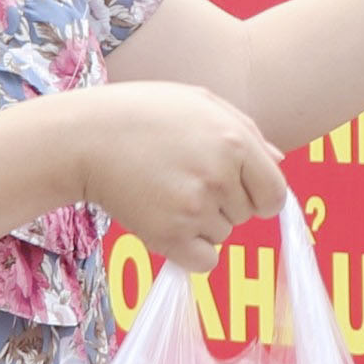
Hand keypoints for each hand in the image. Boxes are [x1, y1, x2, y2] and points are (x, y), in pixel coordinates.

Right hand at [65, 81, 288, 276]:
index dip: (260, 196)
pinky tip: (167, 224)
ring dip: (202, 223)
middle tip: (185, 180)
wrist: (84, 138)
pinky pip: (204, 261)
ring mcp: (194, 208)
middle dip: (225, 204)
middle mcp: (220, 176)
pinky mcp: (168, 235)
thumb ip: (246, 131)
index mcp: (235, 142)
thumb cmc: (143, 114)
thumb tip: (279, 161)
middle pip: (247, 216)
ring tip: (167, 192)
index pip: (275, 194)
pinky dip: (190, 251)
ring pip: (222, 236)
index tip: (239, 192)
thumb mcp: (200, 102)